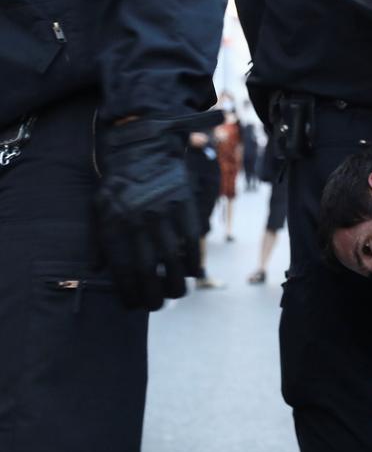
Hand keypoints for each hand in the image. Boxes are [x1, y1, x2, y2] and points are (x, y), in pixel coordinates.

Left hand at [95, 122, 200, 309]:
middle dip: (154, 295)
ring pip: (172, 258)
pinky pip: (191, 239)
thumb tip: (98, 270)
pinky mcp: (183, 204)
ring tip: (176, 293)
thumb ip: (98, 240)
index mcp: (113, 224)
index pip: (122, 270)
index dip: (129, 293)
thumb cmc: (118, 181)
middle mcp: (137, 221)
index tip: (135, 304)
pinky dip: (193, 259)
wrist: (143, 145)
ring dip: (176, 282)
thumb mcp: (98, 207)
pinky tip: (192, 271)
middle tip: (158, 306)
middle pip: (148, 270)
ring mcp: (162, 212)